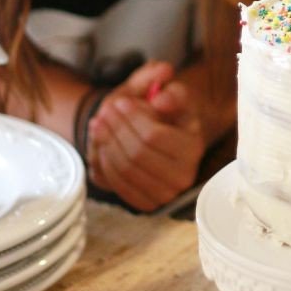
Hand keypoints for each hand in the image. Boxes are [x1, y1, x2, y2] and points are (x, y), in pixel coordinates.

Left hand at [86, 60, 206, 211]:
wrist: (155, 140)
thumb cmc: (161, 114)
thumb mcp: (165, 92)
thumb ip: (166, 86)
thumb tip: (162, 99)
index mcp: (193, 146)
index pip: (155, 136)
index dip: (133, 118)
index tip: (120, 102)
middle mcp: (183, 175)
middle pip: (137, 154)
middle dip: (116, 130)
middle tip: (104, 111)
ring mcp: (165, 194)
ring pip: (125, 170)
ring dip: (107, 144)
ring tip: (97, 123)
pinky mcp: (147, 204)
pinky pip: (119, 185)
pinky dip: (106, 163)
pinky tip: (102, 144)